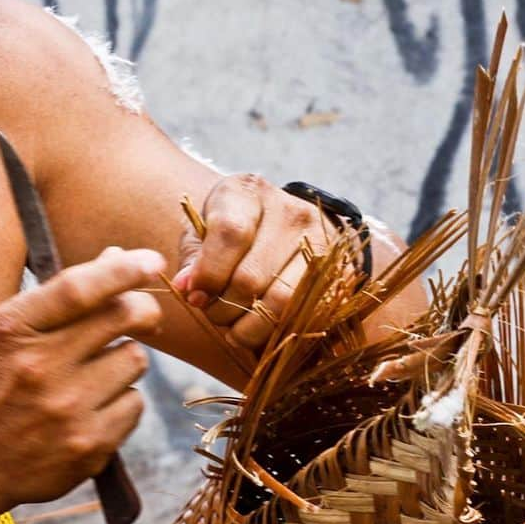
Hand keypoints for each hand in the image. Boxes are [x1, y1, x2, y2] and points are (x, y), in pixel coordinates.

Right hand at [0, 247, 163, 516]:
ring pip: (135, 360)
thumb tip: (118, 257)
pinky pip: (135, 404)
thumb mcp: (3, 332)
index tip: (152, 259)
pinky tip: (89, 409)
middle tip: (143, 316)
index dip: (124, 269)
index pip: (78, 288)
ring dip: (123, 360)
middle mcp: (38, 368)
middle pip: (122, 318)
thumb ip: (58, 296)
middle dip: (143, 309)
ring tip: (91, 374)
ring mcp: (66, 411)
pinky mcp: (87, 448)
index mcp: (10, 330)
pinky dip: (121, 401)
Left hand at [172, 174, 421, 354]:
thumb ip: (192, 259)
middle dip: (224, 308)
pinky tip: (262, 329)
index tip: (195, 297)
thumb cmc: (232, 230)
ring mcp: (320, 238)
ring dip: (250, 326)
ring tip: (234, 328)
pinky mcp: (339, 269)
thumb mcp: (203, 232)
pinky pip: (305, 314)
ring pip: (281, 301)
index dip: (209, 274)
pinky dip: (278, 332)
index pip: (230, 234)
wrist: (288, 227)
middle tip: (213, 314)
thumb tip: (185, 288)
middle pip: (251, 276)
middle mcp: (288, 210)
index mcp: (247, 191)